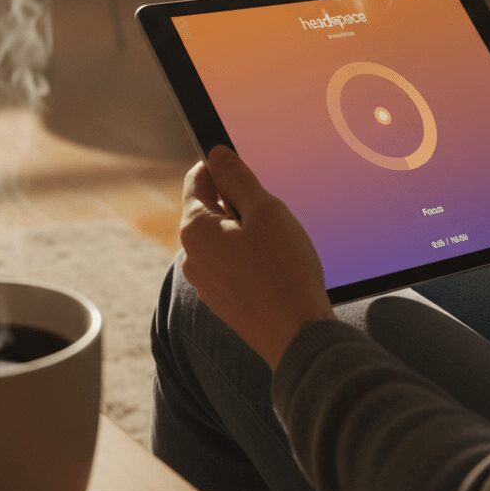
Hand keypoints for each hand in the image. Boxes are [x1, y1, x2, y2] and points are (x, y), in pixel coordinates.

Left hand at [180, 146, 335, 368]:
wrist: (298, 336)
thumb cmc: (284, 269)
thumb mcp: (265, 210)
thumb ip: (237, 179)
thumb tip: (216, 154)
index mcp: (195, 229)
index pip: (197, 180)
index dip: (222, 168)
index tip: (246, 169)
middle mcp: (191, 256)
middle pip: (209, 210)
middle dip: (238, 203)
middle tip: (272, 213)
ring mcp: (205, 282)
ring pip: (221, 239)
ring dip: (245, 232)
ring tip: (278, 244)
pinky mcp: (222, 301)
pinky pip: (229, 265)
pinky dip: (248, 258)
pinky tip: (275, 267)